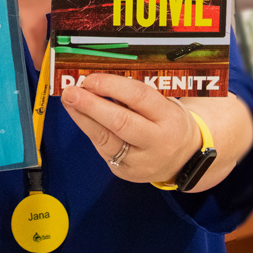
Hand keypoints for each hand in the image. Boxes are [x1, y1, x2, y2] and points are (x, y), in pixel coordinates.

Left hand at [61, 74, 201, 183]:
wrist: (183, 160)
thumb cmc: (167, 123)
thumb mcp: (164, 104)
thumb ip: (135, 96)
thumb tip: (97, 83)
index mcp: (170, 118)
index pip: (139, 97)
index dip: (111, 85)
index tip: (90, 79)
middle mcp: (158, 142)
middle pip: (120, 122)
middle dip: (91, 105)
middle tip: (71, 92)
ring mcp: (141, 162)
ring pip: (106, 140)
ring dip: (83, 119)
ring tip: (69, 103)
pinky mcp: (127, 173)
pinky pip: (104, 151)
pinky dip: (90, 132)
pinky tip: (81, 119)